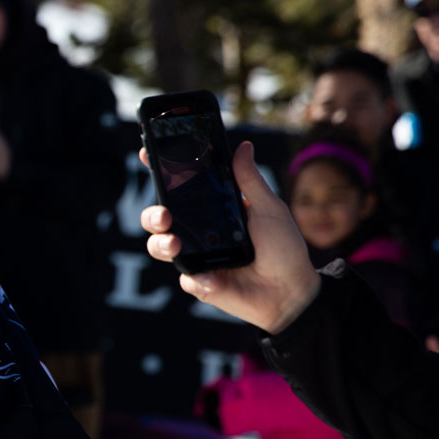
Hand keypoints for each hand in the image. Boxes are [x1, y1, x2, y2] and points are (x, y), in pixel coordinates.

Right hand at [140, 141, 320, 333]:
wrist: (291, 292)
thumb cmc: (284, 247)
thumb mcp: (268, 209)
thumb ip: (250, 180)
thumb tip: (243, 147)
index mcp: (213, 208)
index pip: (181, 187)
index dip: (161, 172)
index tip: (147, 155)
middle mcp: (199, 231)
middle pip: (159, 216)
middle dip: (152, 214)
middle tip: (164, 215)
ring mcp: (196, 256)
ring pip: (159, 246)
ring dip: (160, 243)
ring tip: (175, 245)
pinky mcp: (199, 281)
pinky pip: (186, 277)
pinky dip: (198, 277)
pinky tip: (214, 279)